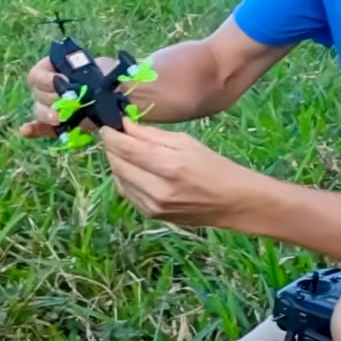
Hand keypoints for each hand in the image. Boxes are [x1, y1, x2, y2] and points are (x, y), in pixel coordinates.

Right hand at [18, 54, 117, 138]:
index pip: (37, 74)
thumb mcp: (108, 69)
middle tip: (70, 102)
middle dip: (52, 98)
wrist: (119, 96)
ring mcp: (49, 107)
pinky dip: (33, 130)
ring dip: (47, 114)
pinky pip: (41, 128)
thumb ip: (104, 71)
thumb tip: (110, 78)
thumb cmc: (110, 77)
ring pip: (38, 110)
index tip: (64, 81)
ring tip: (60, 118)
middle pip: (37, 94)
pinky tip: (26, 131)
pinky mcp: (56, 125)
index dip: (46, 78)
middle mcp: (47, 87)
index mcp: (54, 68)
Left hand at [97, 118, 261, 226]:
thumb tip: (124, 124)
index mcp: (169, 166)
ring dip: (117, 162)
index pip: (126, 148)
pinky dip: (125, 178)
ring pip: (118, 179)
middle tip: (117, 134)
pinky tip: (134, 169)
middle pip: (117, 163)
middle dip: (112, 147)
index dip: (111, 135)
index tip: (108, 124)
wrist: (233, 203)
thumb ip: (151, 135)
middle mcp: (156, 189)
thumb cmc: (214, 166)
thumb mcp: (186, 142)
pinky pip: (127, 192)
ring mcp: (152, 206)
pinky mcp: (151, 215)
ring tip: (126, 151)